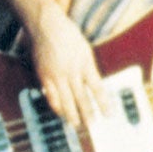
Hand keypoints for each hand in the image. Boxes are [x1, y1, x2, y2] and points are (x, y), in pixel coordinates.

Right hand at [20, 0, 104, 125]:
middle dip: (87, 114)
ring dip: (71, 114)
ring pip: (65, 100)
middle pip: (81, 98)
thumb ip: (89, 68)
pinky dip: (56, 106)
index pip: (97, 88)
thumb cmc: (68, 35)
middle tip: (92, 126)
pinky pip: (50, 95)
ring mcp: (56, 74)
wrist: (46, 25)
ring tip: (76, 124)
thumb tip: (92, 86)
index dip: (103, 103)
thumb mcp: (85, 50)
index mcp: (85, 63)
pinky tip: (60, 112)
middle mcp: (72, 71)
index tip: (109, 115)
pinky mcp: (43, 75)